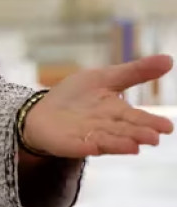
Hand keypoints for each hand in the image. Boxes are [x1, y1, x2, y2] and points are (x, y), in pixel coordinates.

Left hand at [23, 55, 173, 157]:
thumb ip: (135, 72)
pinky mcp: (70, 143)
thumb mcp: (105, 78)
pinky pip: (80, 146)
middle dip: (139, 134)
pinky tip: (95, 148)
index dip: (151, 122)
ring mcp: (89, 136)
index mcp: (118, 112)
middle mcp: (107, 127)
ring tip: (136, 146)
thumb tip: (169, 59)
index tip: (167, 127)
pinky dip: (88, 147)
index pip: (137, 117)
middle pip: (125, 131)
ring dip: (120, 143)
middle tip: (154, 137)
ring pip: (107, 140)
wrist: (42, 111)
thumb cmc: (77, 97)